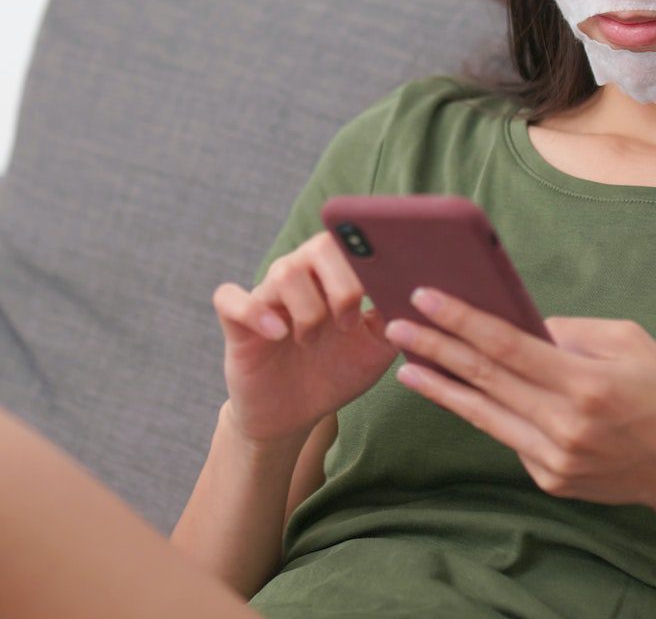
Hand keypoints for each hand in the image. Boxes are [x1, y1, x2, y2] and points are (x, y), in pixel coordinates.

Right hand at [213, 231, 399, 445]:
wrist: (295, 413)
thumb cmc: (335, 371)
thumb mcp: (377, 349)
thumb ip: (398, 319)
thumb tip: (425, 296)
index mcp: (334, 275)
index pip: (351, 242)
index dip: (369, 260)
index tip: (384, 290)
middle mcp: (300, 276)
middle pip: (319, 248)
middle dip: (343, 285)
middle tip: (349, 323)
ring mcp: (267, 297)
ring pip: (285, 272)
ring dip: (308, 309)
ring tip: (311, 339)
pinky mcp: (238, 323)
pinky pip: (230, 299)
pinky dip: (253, 311)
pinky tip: (278, 333)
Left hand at [385, 286, 655, 512]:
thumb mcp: (630, 342)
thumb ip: (570, 331)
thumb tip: (518, 325)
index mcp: (586, 384)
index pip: (507, 345)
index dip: (461, 320)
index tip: (425, 297)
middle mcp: (565, 425)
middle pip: (484, 379)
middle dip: (435, 348)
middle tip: (396, 325)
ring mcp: (554, 459)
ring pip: (484, 415)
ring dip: (442, 387)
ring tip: (408, 365)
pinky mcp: (550, 479)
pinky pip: (509, 436)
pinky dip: (483, 412)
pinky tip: (458, 393)